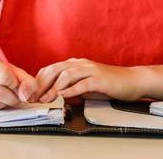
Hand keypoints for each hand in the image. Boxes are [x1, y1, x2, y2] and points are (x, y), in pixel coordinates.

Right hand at [0, 53, 34, 109]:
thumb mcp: (13, 70)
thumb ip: (26, 81)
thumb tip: (28, 97)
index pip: (3, 76)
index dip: (14, 84)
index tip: (16, 84)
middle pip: (0, 93)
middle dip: (13, 97)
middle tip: (14, 93)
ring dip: (5, 104)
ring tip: (5, 95)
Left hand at [27, 58, 145, 102]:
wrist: (132, 81)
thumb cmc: (108, 84)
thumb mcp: (85, 86)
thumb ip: (70, 88)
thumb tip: (54, 96)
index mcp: (75, 64)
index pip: (51, 69)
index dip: (38, 80)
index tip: (30, 93)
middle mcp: (81, 64)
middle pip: (55, 69)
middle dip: (41, 83)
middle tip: (33, 97)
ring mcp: (91, 70)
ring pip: (67, 74)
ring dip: (54, 87)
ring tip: (46, 99)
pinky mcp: (100, 79)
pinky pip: (83, 83)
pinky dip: (72, 89)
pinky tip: (64, 96)